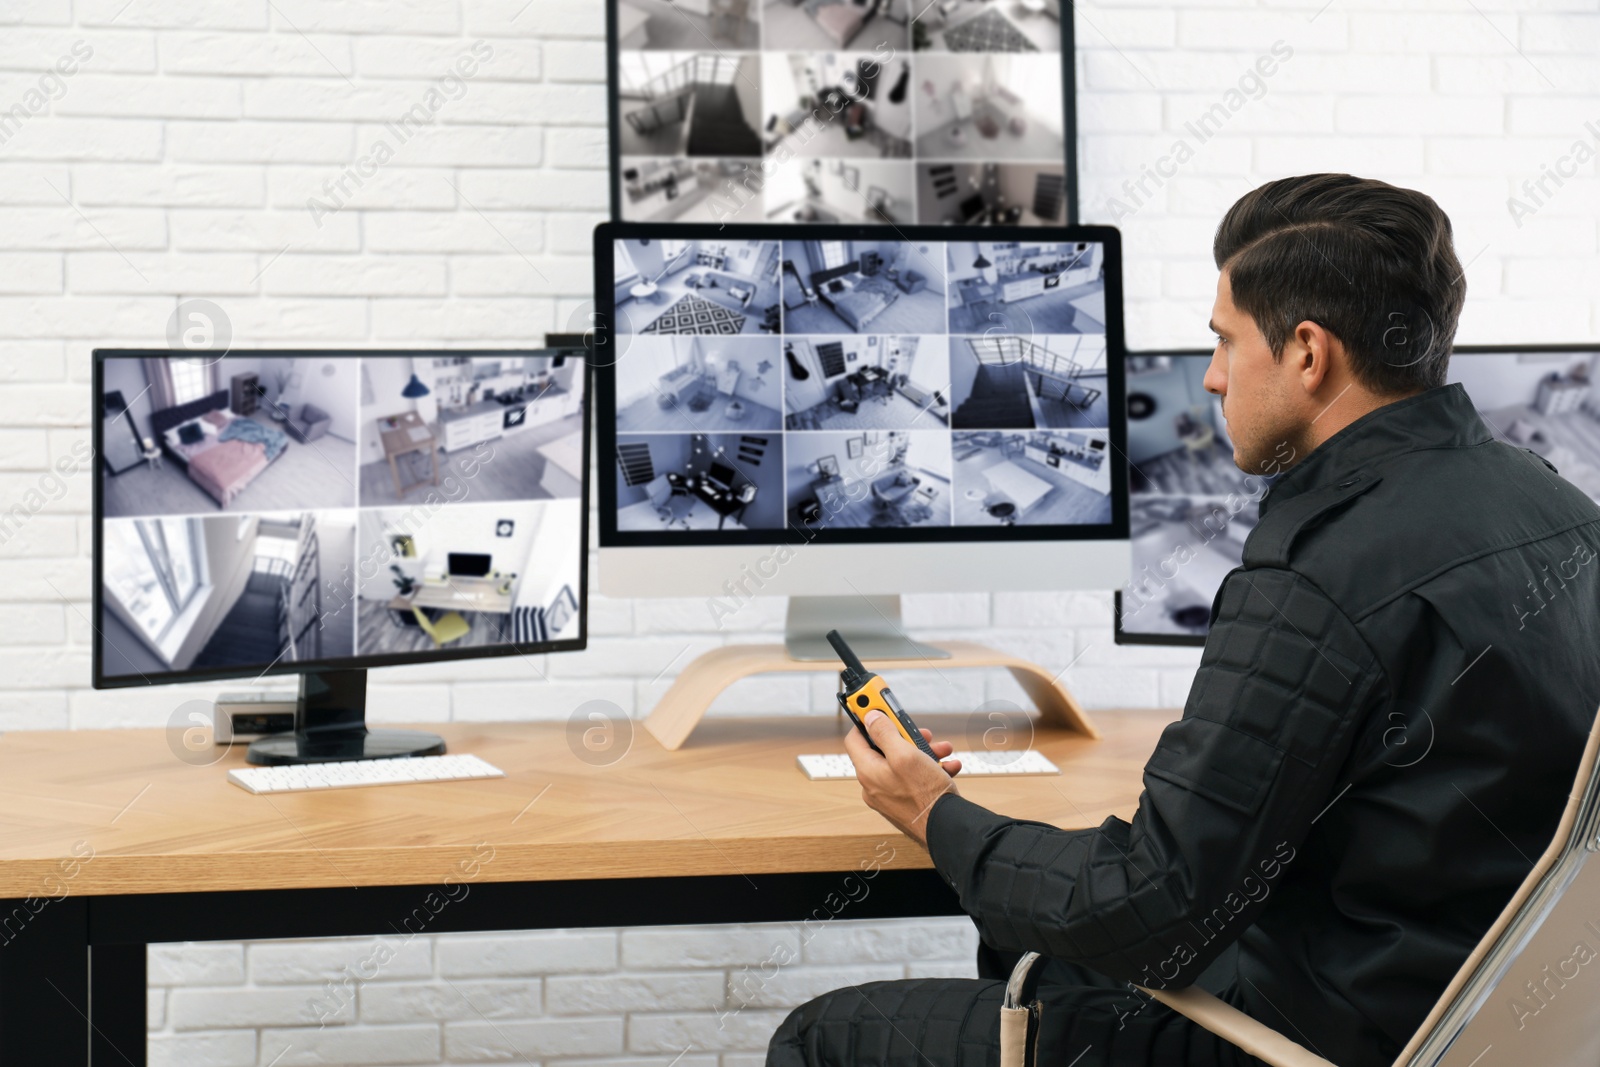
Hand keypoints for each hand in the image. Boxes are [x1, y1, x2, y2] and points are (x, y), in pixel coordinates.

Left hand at [843, 711, 961, 847]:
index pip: (856, 738)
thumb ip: (884, 733)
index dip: (867, 720)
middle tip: (922, 733)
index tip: (875, 707)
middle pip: (884, 749)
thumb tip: (870, 717)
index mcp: (868, 772)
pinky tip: (947, 768)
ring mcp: (890, 797)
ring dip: (924, 753)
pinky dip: (930, 770)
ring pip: (903, 764)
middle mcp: (875, 785)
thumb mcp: (905, 754)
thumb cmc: (926, 797)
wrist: (947, 830)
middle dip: (906, 737)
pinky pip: (913, 780)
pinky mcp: (905, 804)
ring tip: (943, 752)